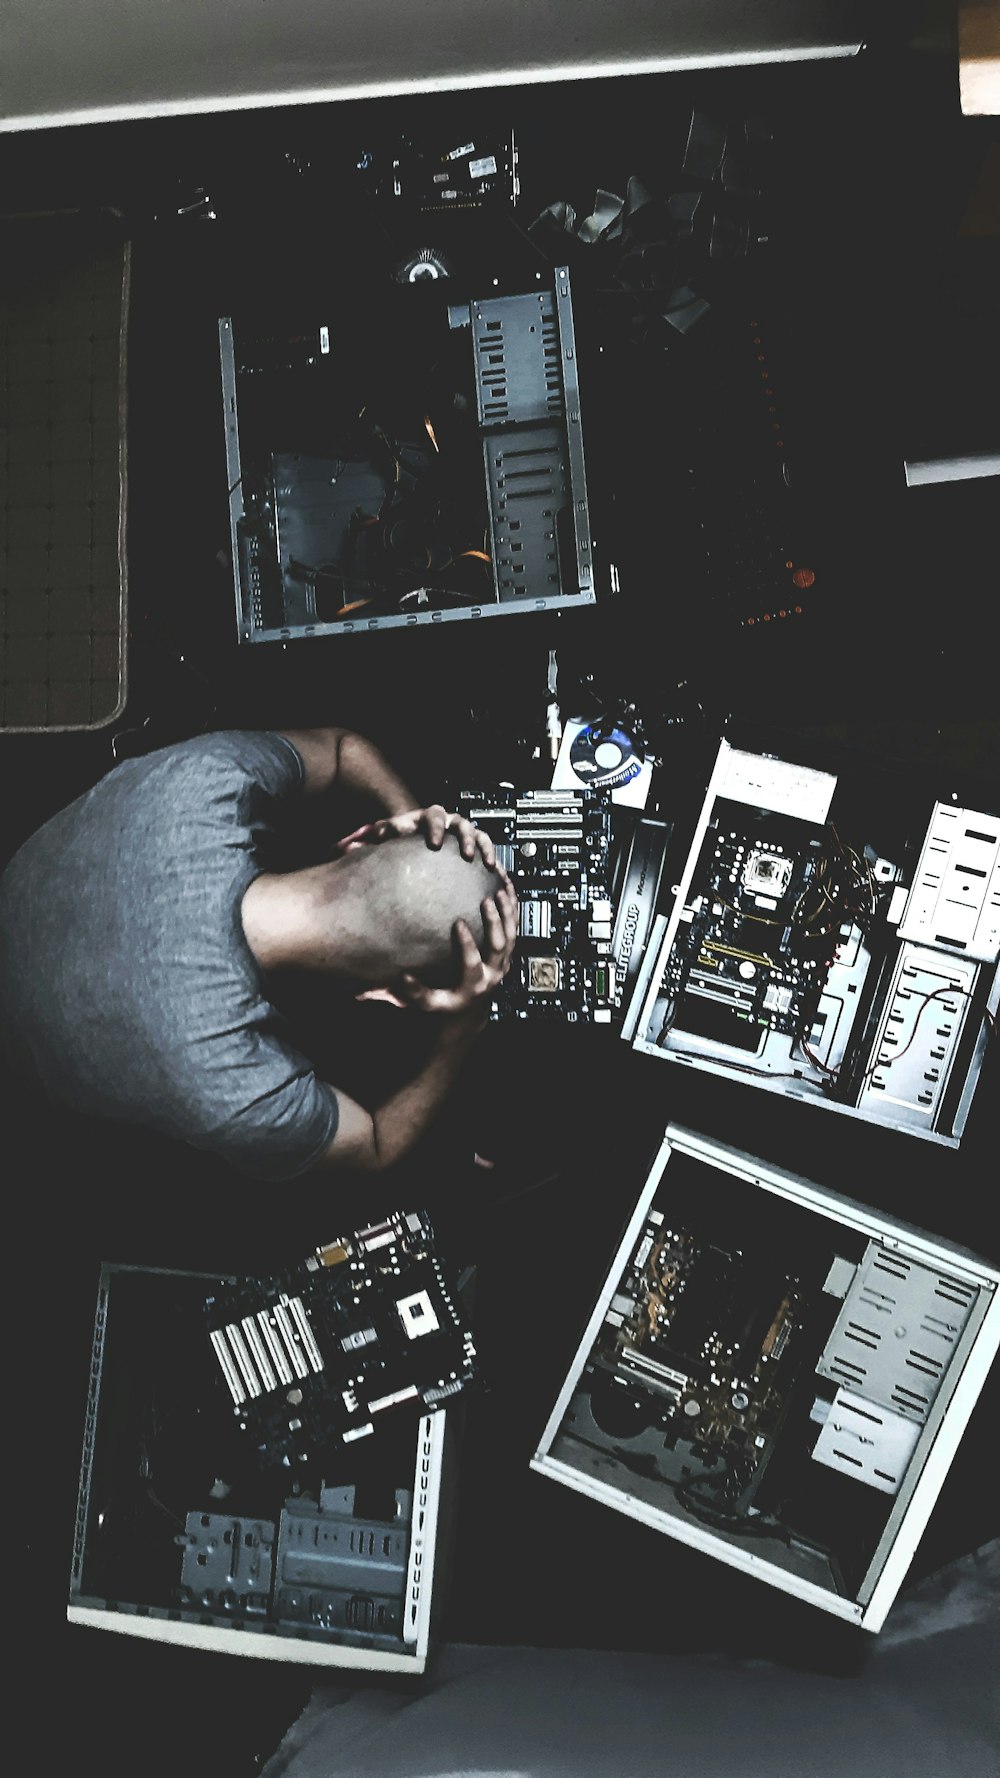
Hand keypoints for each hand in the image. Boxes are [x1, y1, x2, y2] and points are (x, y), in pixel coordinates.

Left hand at [335, 806, 505, 875]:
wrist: (417, 836)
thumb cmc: (401, 837)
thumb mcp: (387, 838)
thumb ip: (371, 842)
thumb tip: (350, 848)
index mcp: (424, 818)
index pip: (430, 817)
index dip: (432, 828)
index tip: (431, 841)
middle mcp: (445, 822)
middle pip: (457, 821)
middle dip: (460, 835)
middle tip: (460, 849)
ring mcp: (460, 833)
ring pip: (475, 832)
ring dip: (480, 846)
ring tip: (484, 861)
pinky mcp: (470, 847)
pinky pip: (485, 848)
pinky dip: (490, 858)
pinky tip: (494, 872)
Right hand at [395, 881, 518, 1015]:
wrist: (472, 1010)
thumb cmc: (449, 1005)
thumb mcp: (432, 1004)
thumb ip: (417, 993)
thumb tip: (404, 977)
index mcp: (474, 983)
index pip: (473, 961)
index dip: (468, 943)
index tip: (459, 923)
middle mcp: (493, 972)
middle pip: (500, 946)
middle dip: (495, 922)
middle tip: (488, 900)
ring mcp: (503, 962)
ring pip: (512, 935)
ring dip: (508, 912)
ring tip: (502, 890)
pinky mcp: (507, 953)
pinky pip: (515, 927)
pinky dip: (514, 907)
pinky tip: (509, 888)